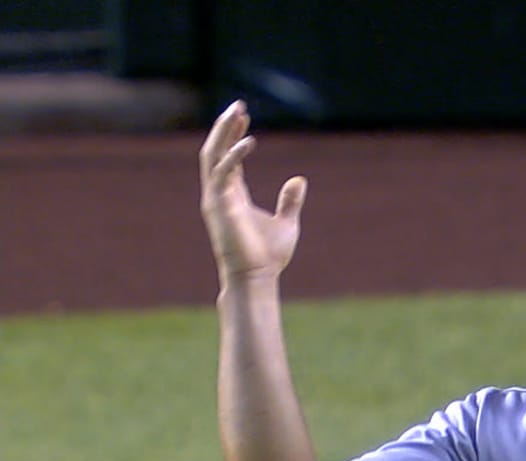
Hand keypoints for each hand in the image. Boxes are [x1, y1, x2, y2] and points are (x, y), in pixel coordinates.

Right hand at [198, 101, 307, 285]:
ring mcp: (216, 198)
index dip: (233, 135)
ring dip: (223, 133)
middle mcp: (219, 193)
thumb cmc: (269, 255)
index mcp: (233, 195)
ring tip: (237, 112)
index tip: (243, 115)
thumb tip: (299, 179)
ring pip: (212, 156)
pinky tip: (249, 141)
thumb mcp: (287, 223)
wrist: (257, 277)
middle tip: (238, 105)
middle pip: (215, 151)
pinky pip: (223, 173)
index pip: (228, 158)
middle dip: (224, 127)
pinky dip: (234, 156)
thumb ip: (290, 200)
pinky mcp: (218, 206)